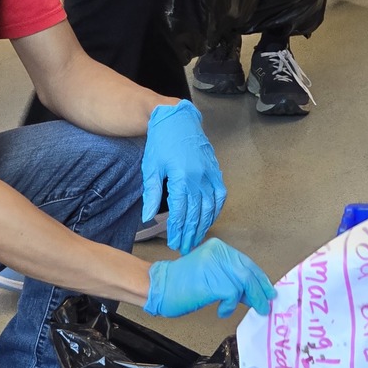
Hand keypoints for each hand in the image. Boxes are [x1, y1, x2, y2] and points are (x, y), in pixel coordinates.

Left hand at [142, 99, 225, 253]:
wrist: (177, 119)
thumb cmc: (161, 142)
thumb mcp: (151, 166)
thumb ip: (152, 193)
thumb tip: (148, 217)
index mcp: (182, 177)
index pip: (180, 211)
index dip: (177, 229)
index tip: (173, 242)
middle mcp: (199, 177)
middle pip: (196, 213)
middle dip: (190, 233)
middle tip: (184, 248)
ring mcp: (210, 174)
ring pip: (210, 206)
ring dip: (204, 225)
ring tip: (196, 239)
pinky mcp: (216, 170)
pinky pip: (220, 194)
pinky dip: (216, 209)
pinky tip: (210, 219)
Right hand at [145, 238, 275, 317]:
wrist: (160, 286)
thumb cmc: (182, 283)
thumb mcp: (210, 275)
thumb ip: (231, 278)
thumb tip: (255, 292)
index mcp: (219, 248)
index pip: (246, 263)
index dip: (260, 278)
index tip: (267, 290)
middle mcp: (219, 253)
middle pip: (249, 272)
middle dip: (260, 290)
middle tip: (264, 305)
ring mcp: (216, 266)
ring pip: (244, 283)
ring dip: (251, 299)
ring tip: (251, 309)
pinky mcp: (213, 281)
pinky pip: (233, 295)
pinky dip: (230, 306)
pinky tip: (222, 310)